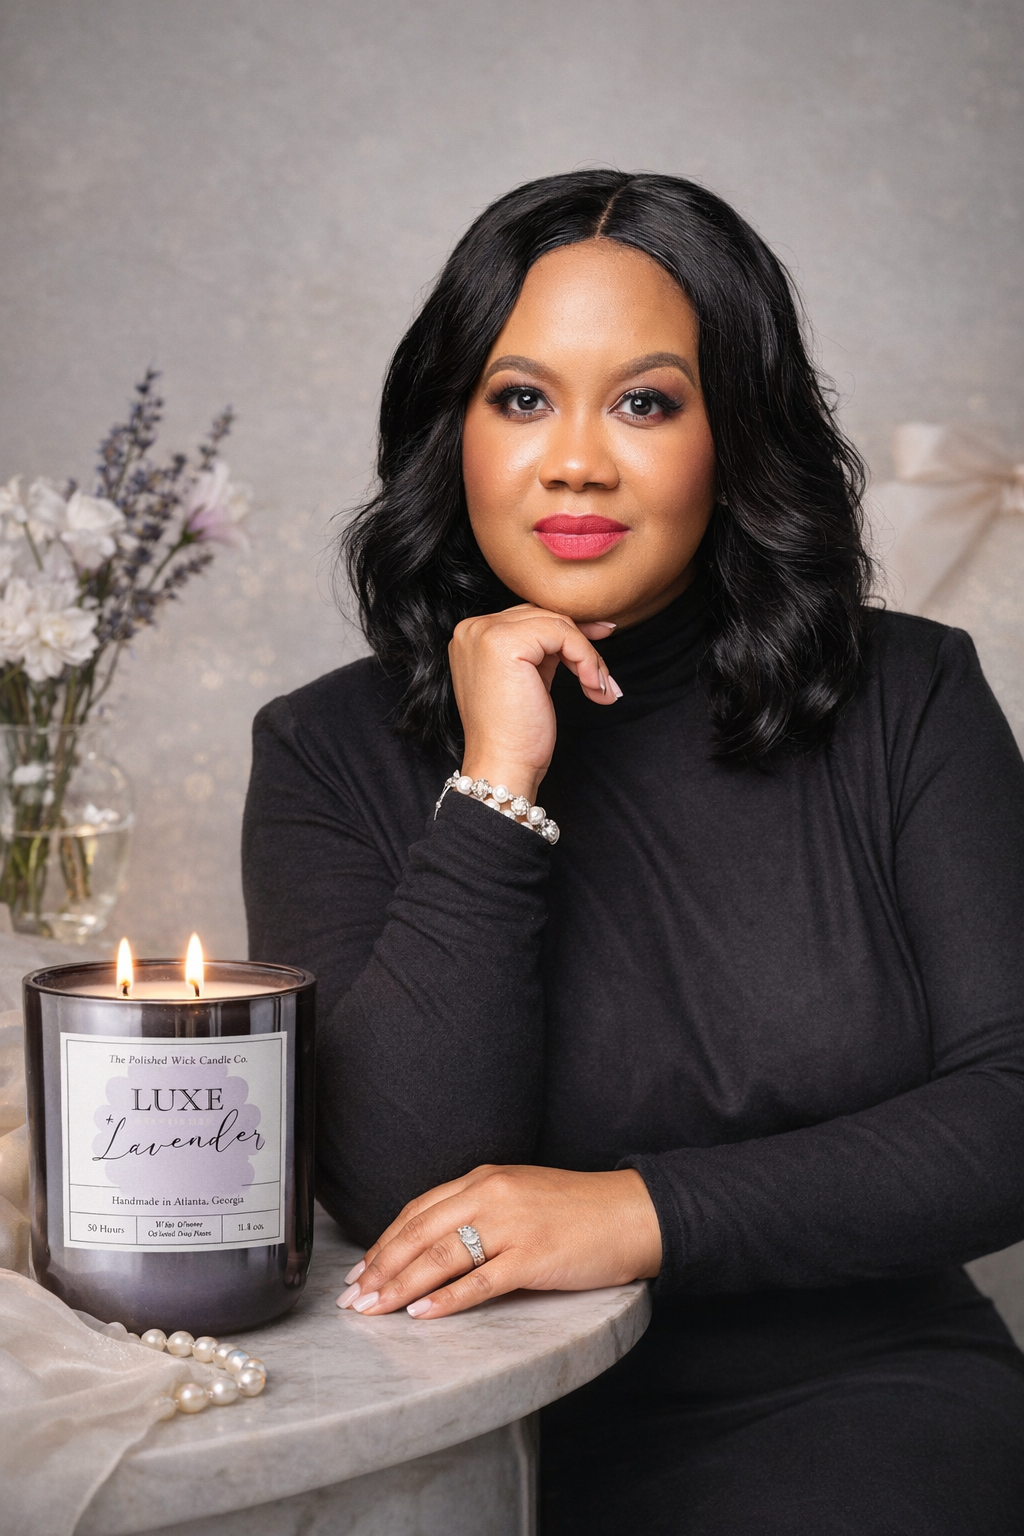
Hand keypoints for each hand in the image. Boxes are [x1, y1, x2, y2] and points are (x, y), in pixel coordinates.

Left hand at [335, 1164, 661, 1319]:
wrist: (632, 1212)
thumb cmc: (577, 1209)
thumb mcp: (519, 1194)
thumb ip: (478, 1211)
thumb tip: (432, 1244)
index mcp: (485, 1179)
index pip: (418, 1210)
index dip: (384, 1241)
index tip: (361, 1269)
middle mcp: (492, 1195)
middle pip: (420, 1233)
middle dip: (380, 1268)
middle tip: (353, 1297)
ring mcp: (512, 1225)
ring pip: (441, 1257)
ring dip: (400, 1286)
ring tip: (374, 1309)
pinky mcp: (533, 1256)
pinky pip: (480, 1281)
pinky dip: (446, 1299)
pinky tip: (422, 1314)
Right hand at [449, 606, 621, 803]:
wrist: (503, 766)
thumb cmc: (514, 734)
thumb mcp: (527, 679)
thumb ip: (541, 651)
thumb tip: (585, 628)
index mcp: (472, 636)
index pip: (529, 616)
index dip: (568, 630)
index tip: (600, 640)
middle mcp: (472, 629)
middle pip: (542, 614)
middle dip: (582, 640)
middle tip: (605, 669)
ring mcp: (485, 633)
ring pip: (556, 622)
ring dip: (587, 656)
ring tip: (598, 687)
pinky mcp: (504, 643)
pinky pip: (562, 633)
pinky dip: (585, 658)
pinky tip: (592, 685)